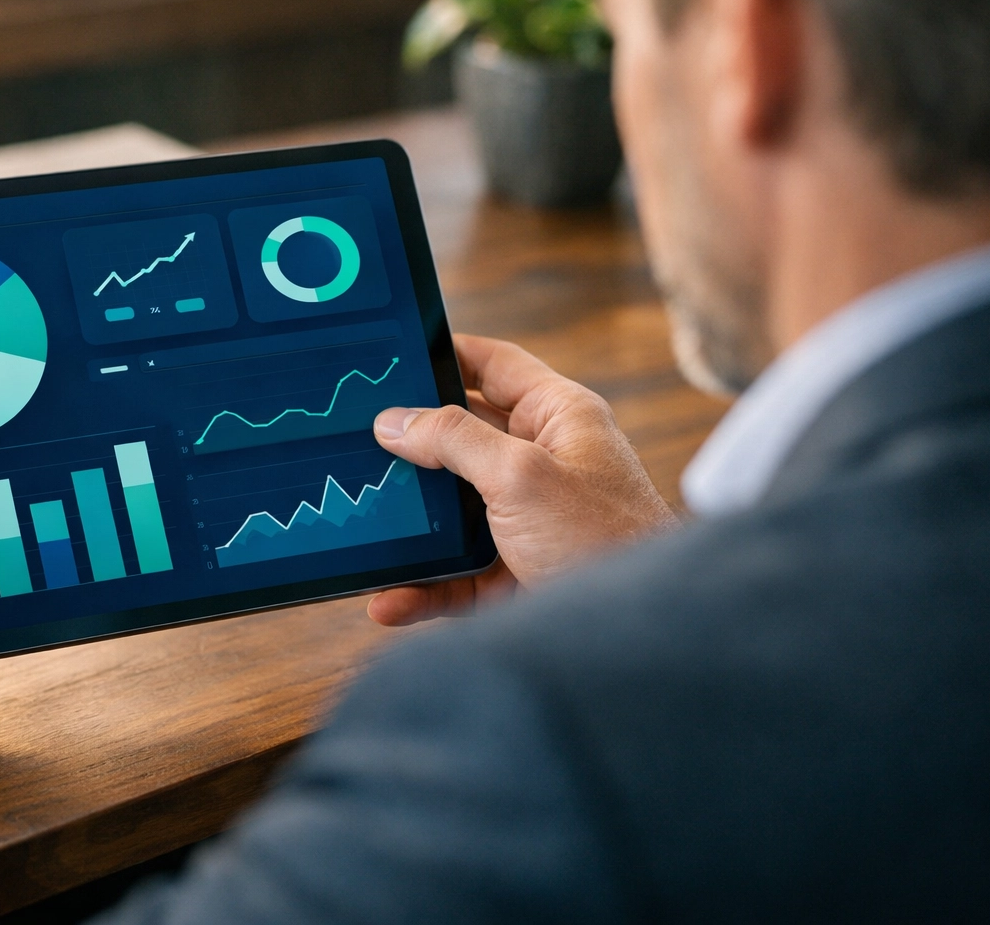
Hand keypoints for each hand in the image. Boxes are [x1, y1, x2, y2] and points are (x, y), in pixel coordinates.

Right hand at [367, 335, 680, 625]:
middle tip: (354, 438)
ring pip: (451, 512)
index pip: (495, 366)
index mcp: (558, 418)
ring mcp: (526, 520)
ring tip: (362, 523)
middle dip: (410, 444)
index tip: (394, 354)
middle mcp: (543, 463)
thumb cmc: (605, 540)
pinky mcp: (514, 575)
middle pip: (461, 439)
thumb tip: (394, 420)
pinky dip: (419, 588)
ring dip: (409, 525)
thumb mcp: (521, 475)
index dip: (446, 353)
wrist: (635, 636)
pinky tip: (386, 600)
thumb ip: (455, 439)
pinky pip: (454, 576)